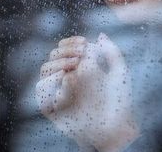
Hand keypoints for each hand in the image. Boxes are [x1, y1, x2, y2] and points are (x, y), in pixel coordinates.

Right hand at [36, 33, 138, 151]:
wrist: (116, 127)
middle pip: (53, 55)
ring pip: (45, 69)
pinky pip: (41, 92)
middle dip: (66, 50)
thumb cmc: (119, 100)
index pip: (65, 48)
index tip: (84, 43)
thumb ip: (111, 52)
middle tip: (81, 53)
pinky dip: (50, 81)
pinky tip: (67, 77)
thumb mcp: (119, 72)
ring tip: (74, 65)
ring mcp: (58, 91)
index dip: (71, 42)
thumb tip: (101, 35)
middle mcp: (65, 77)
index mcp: (78, 67)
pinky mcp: (52, 107)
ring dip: (58, 62)